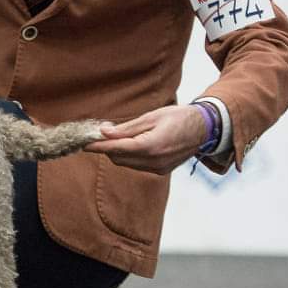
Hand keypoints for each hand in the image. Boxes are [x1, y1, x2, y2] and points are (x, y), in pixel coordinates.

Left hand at [83, 105, 206, 174]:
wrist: (204, 128)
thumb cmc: (177, 117)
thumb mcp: (150, 117)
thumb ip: (126, 128)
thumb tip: (104, 132)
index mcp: (151, 146)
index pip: (116, 149)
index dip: (98, 146)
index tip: (83, 143)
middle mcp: (154, 161)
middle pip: (119, 158)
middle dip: (106, 147)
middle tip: (99, 132)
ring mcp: (159, 168)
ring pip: (126, 163)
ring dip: (117, 152)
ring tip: (115, 136)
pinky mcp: (161, 170)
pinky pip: (137, 165)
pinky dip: (129, 155)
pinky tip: (129, 143)